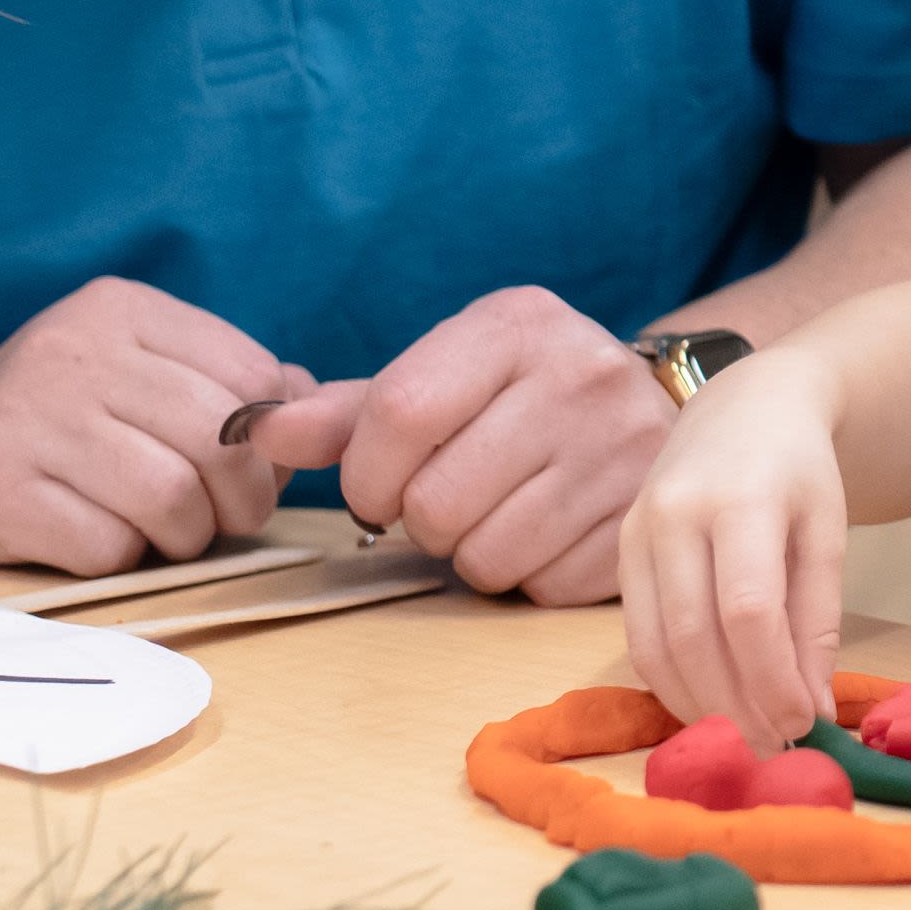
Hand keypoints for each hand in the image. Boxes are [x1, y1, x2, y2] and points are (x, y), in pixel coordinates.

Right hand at [0, 276, 313, 576]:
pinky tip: (102, 541)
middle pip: (216, 441)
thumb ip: (231, 384)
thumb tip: (318, 411)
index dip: (271, 443)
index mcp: (122, 309)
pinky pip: (106, 544)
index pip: (251, 378)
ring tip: (167, 533)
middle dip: (241, 499)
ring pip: (170, 497)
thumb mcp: (142, 374)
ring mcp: (25, 416)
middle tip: (226, 519)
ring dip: (186, 535)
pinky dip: (123, 558)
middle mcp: (71, 350)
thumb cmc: (63, 420)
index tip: (255, 471)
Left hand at [248, 286, 663, 604]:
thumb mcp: (446, 378)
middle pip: (435, 500)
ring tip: (502, 512)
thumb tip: (250, 431)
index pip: (401, 411)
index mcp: (519, 323)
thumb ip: (352, 411)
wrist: (660, 409)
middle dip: (421, 519)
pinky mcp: (642, 520)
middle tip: (453, 497)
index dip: (366, 471)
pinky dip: (529, 576)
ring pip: (483, 555)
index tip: (376, 485)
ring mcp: (624, 449)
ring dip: (471, 552)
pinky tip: (551, 532)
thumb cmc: (522, 397)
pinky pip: (539, 587)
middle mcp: (582, 374)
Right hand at [618, 352, 857, 746]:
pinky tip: (709, 704)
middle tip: (773, 746)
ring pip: (655, 645)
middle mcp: (675, 513)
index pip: (748, 609)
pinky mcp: (620, 552)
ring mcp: (637, 532)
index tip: (803, 722)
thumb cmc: (797, 472)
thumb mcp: (826, 533)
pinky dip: (672, 682)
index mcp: (740, 499)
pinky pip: (637, 636)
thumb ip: (817, 619)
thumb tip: (811, 708)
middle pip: (694, 634)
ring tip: (745, 737)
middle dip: (735, 704)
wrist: (745, 409)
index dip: (772, 678)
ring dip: (699, 704)